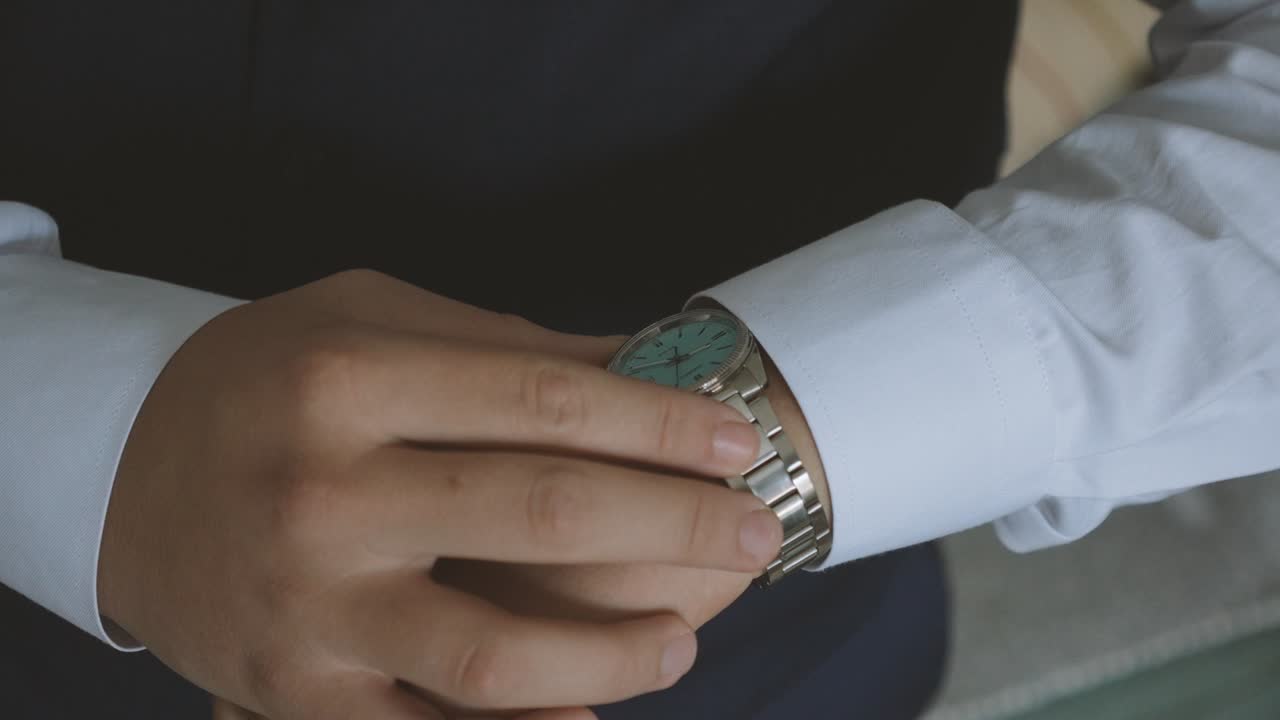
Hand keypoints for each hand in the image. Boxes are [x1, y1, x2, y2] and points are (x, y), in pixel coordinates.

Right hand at [99, 270, 781, 719]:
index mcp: (348, 381)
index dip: (660, 424)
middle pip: (544, 513)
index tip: (735, 442)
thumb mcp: (371, 321)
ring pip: (497, 656)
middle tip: (754, 528)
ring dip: (617, 657)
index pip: (546, 401)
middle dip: (677, 523)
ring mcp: (306, 605)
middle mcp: (323, 493)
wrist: (118, 470)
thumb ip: (504, 349)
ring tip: (683, 642)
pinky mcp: (294, 690)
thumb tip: (644, 367)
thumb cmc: (268, 375)